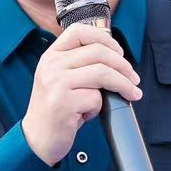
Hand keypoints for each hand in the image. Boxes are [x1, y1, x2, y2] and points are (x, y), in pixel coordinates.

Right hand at [21, 24, 142, 166]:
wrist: (37, 138)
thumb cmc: (56, 108)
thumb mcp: (61, 79)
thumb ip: (80, 65)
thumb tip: (117, 59)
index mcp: (51, 55)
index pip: (79, 31)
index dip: (105, 38)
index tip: (119, 53)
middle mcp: (51, 65)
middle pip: (98, 52)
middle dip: (123, 65)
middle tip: (134, 79)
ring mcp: (56, 83)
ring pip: (102, 73)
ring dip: (123, 85)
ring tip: (131, 93)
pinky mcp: (63, 104)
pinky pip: (95, 98)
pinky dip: (98, 107)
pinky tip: (88, 113)